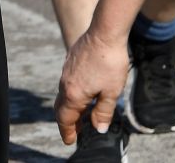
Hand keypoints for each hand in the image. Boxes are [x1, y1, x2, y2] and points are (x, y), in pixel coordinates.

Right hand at [54, 28, 128, 144]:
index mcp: (74, 94)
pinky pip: (67, 83)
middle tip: (75, 132)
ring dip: (71, 107)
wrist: (105, 33)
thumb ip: (103, 112)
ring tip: (82, 115)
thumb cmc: (110, 63)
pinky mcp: (70, 62)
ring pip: (64, 95)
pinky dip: (72, 94)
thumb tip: (98, 128)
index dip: (67, 132)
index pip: (65, 118)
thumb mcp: (112, 92)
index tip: (70, 141)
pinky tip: (84, 93)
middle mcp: (66, 84)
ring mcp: (66, 72)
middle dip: (68, 122)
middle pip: (62, 108)